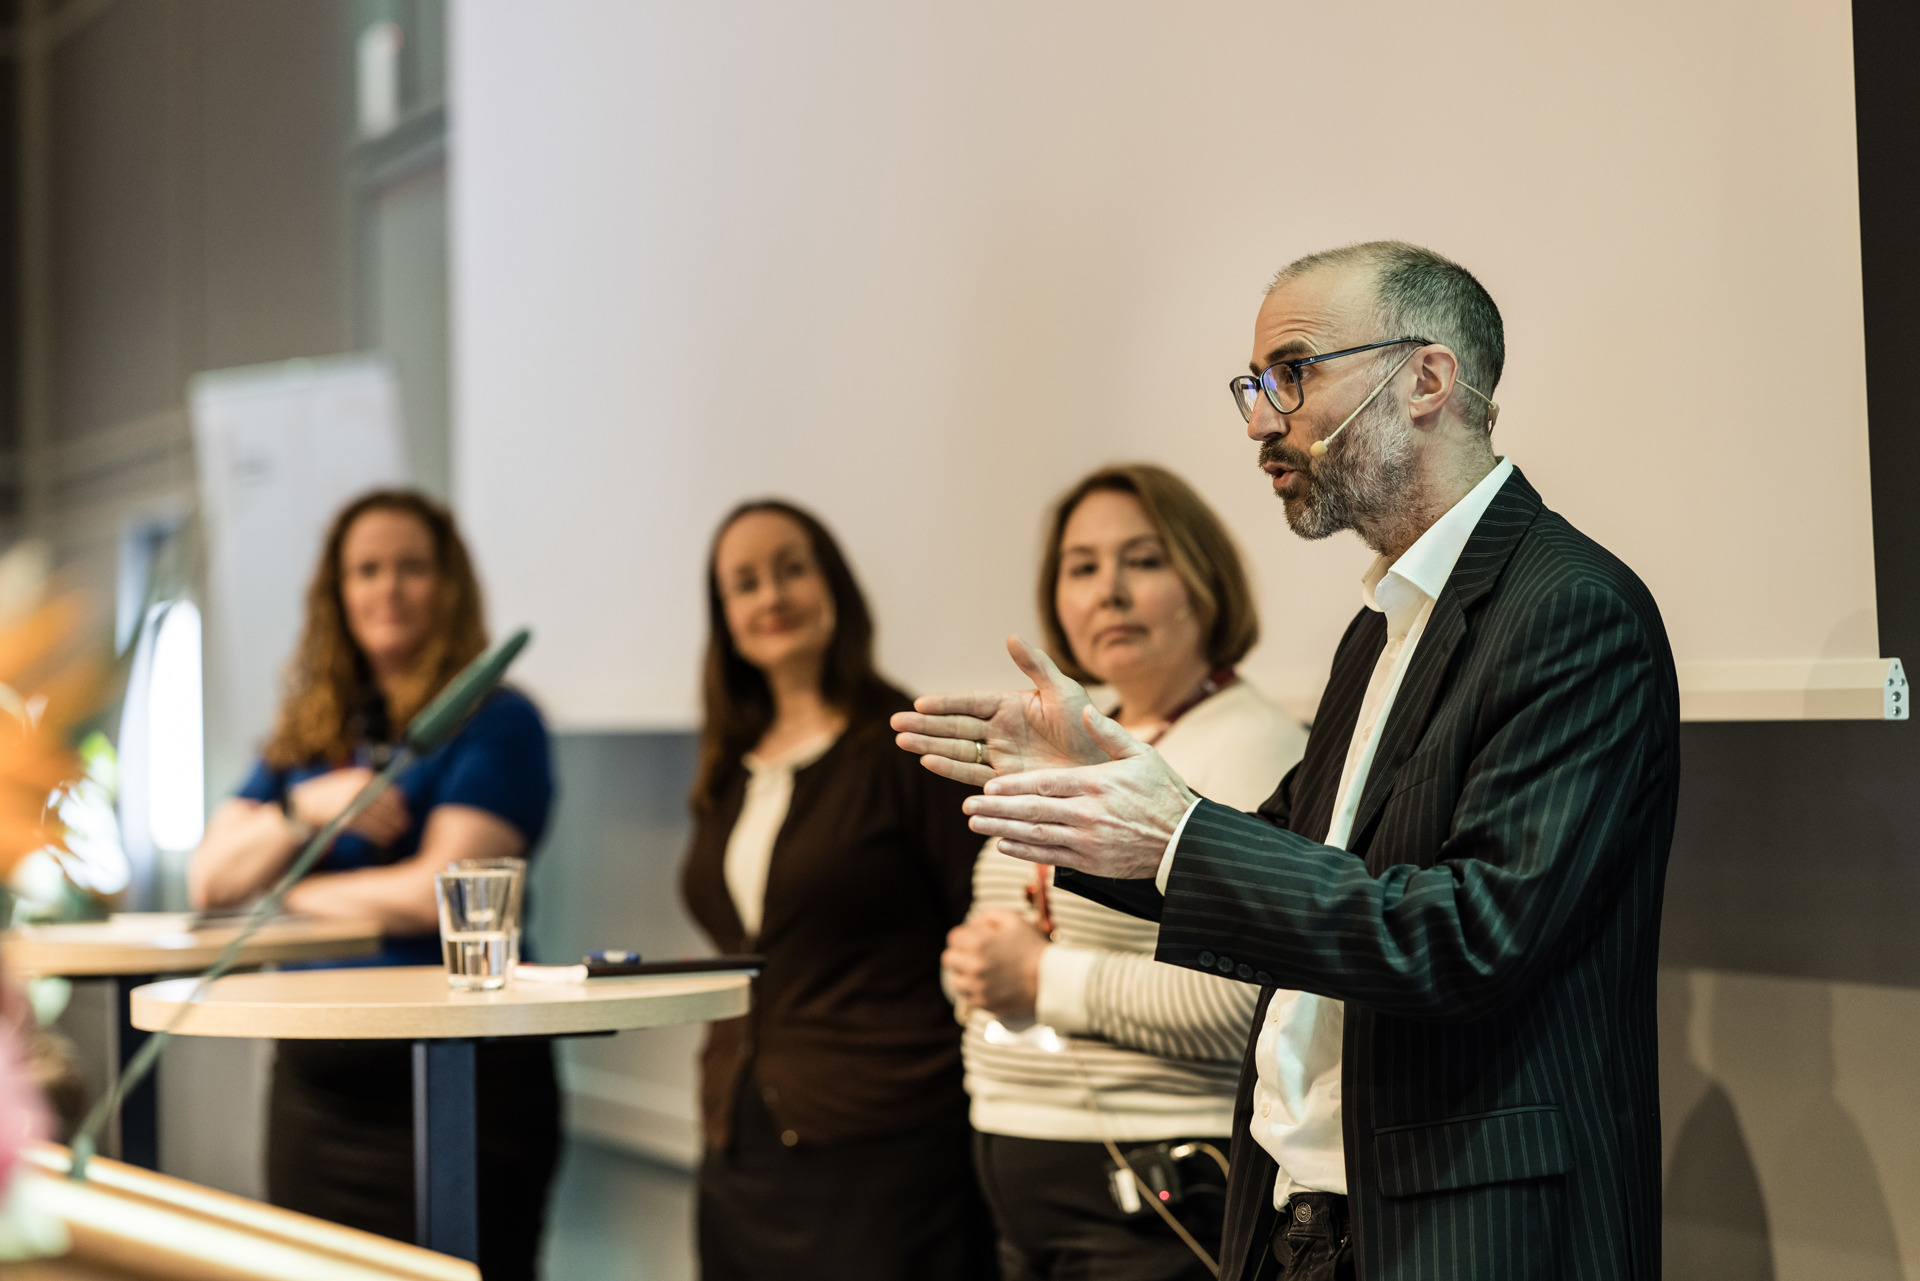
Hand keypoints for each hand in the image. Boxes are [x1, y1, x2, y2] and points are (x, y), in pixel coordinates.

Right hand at [289, 768, 410, 847]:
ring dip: (390, 827)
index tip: (404, 810)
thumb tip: (397, 796)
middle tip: (406, 826)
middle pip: (385, 804)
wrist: (300, 808)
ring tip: (397, 835)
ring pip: (378, 818)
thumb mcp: (348, 785)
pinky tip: (386, 840)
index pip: (387, 789)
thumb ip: (368, 789)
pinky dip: (379, 835)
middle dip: (397, 816)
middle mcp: (356, 788)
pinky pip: (368, 828)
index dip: (398, 802)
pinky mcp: (344, 818)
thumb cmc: (328, 798)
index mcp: (359, 777)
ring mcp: (350, 803)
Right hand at [892, 635, 1105, 786]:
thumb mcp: (1063, 691)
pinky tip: (928, 761)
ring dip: (929, 745)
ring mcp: (1000, 756)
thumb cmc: (1089, 725)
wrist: (1104, 766)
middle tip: (896, 723)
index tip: (920, 703)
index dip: (945, 703)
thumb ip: (1036, 666)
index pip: (970, 702)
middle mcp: (1000, 730)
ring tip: (902, 740)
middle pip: (955, 726)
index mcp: (1010, 705)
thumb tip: (1011, 636)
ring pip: (957, 749)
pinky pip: (972, 773)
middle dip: (925, 725)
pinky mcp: (1005, 780)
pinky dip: (950, 768)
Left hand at [943, 910, 1047, 1018]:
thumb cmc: (1032, 948)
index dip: (964, 936)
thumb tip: (975, 924)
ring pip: (955, 980)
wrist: (1049, 980)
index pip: (953, 938)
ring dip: (964, 975)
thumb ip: (989, 916)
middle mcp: (972, 966)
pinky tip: (987, 985)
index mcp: (977, 943)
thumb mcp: (1013, 920)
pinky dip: (973, 992)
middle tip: (975, 956)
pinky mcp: (983, 1004)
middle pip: (949, 959)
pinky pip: (967, 998)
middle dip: (960, 954)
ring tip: (981, 972)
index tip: (974, 940)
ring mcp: (976, 987)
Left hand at [963, 704, 1196, 878]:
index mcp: (1097, 783)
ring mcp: (1089, 841)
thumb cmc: (1163, 793)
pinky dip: (1025, 852)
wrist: (1185, 842)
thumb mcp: (1142, 755)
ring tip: (975, 825)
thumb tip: (1085, 710)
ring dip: (1002, 830)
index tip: (987, 787)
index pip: (1046, 784)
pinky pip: (1051, 857)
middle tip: (966, 808)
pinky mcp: (1092, 863)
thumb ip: (1110, 733)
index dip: (1014, 787)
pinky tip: (1003, 845)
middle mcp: (1089, 813)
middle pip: (1033, 811)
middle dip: (997, 810)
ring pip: (1037, 835)